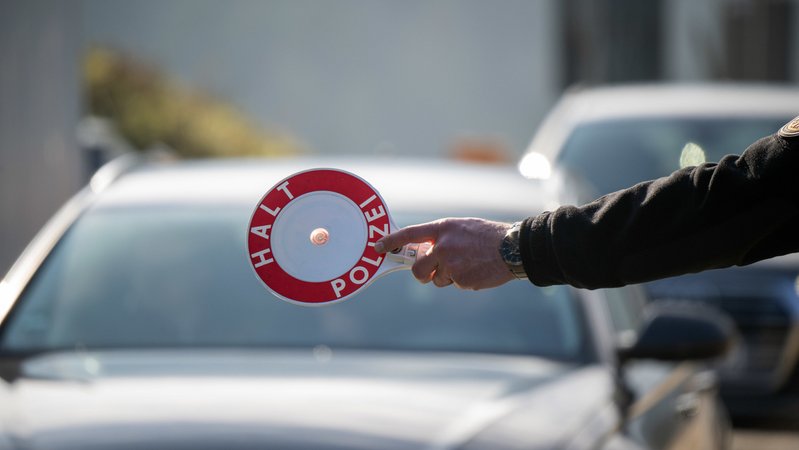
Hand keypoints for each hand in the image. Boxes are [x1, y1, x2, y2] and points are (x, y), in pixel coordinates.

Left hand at [375, 218, 515, 289]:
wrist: (512, 248)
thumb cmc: (488, 236)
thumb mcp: (461, 228)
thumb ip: (441, 238)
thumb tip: (425, 253)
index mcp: (442, 229)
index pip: (409, 234)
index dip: (391, 241)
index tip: (378, 246)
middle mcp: (442, 246)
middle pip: (418, 268)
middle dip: (422, 273)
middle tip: (430, 272)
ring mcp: (450, 265)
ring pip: (437, 279)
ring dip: (447, 276)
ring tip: (467, 265)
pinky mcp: (460, 280)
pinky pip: (454, 284)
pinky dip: (462, 281)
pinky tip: (476, 271)